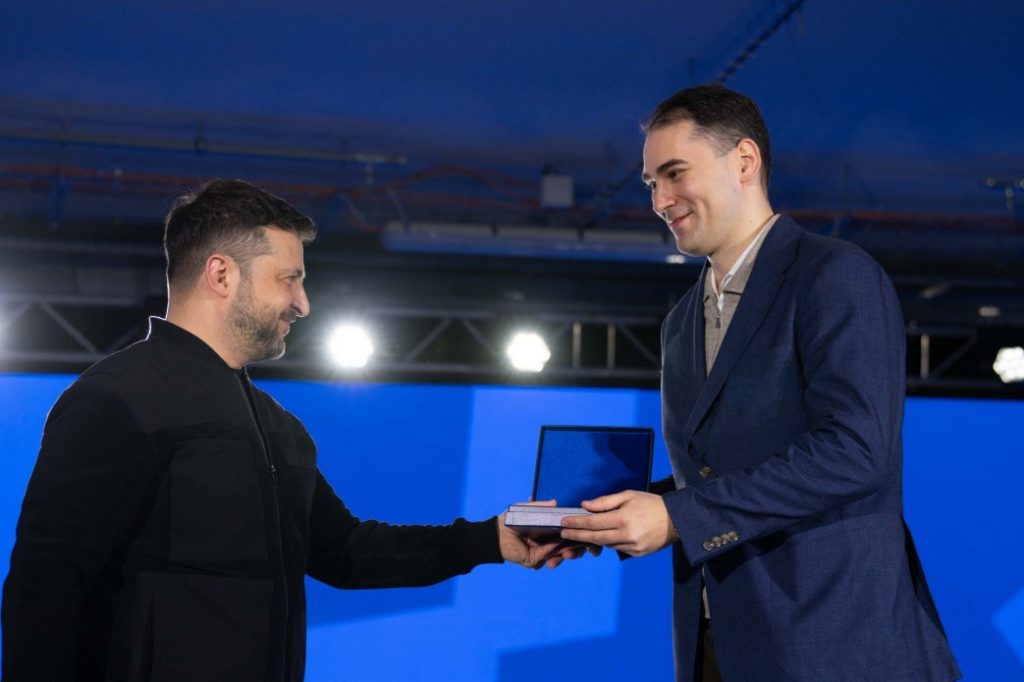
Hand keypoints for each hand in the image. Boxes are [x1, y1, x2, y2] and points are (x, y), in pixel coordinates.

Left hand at [497, 500, 599, 568]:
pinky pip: (551, 558)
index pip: (571, 531)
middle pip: (573, 544)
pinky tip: (559, 556)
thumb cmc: (511, 519)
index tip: (590, 532)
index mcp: (551, 528)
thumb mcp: (527, 509)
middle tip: (583, 545)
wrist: (495, 535)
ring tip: (567, 554)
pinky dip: (557, 556)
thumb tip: (556, 502)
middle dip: (580, 546)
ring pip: (565, 553)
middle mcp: (551, 540)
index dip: (581, 532)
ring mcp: (545, 551)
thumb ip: (540, 506)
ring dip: (570, 553)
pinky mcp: (537, 559)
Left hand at [560, 490, 677, 556]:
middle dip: (577, 535)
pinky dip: (610, 543)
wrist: (676, 520)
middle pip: (595, 537)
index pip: (593, 522)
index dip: (577, 523)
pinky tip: (604, 537)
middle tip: (563, 534)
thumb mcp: (628, 495)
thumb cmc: (651, 503)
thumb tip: (585, 505)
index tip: (563, 522)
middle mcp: (627, 534)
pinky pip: (618, 549)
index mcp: (623, 518)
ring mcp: (632, 546)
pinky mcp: (637, 554)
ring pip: (606, 544)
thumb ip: (605, 501)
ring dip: (592, 540)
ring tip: (580, 535)